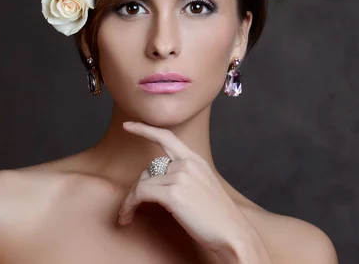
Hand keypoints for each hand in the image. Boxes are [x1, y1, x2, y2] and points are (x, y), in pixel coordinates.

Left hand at [117, 121, 252, 254]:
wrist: (232, 232)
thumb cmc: (216, 216)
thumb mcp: (202, 187)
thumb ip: (182, 177)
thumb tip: (154, 181)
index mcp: (195, 160)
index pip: (167, 137)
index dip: (145, 129)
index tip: (128, 125)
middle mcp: (187, 164)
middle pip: (148, 169)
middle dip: (137, 188)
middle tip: (129, 206)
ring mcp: (180, 176)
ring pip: (142, 183)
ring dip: (130, 200)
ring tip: (126, 215)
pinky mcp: (173, 193)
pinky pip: (140, 193)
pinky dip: (129, 205)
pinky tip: (127, 216)